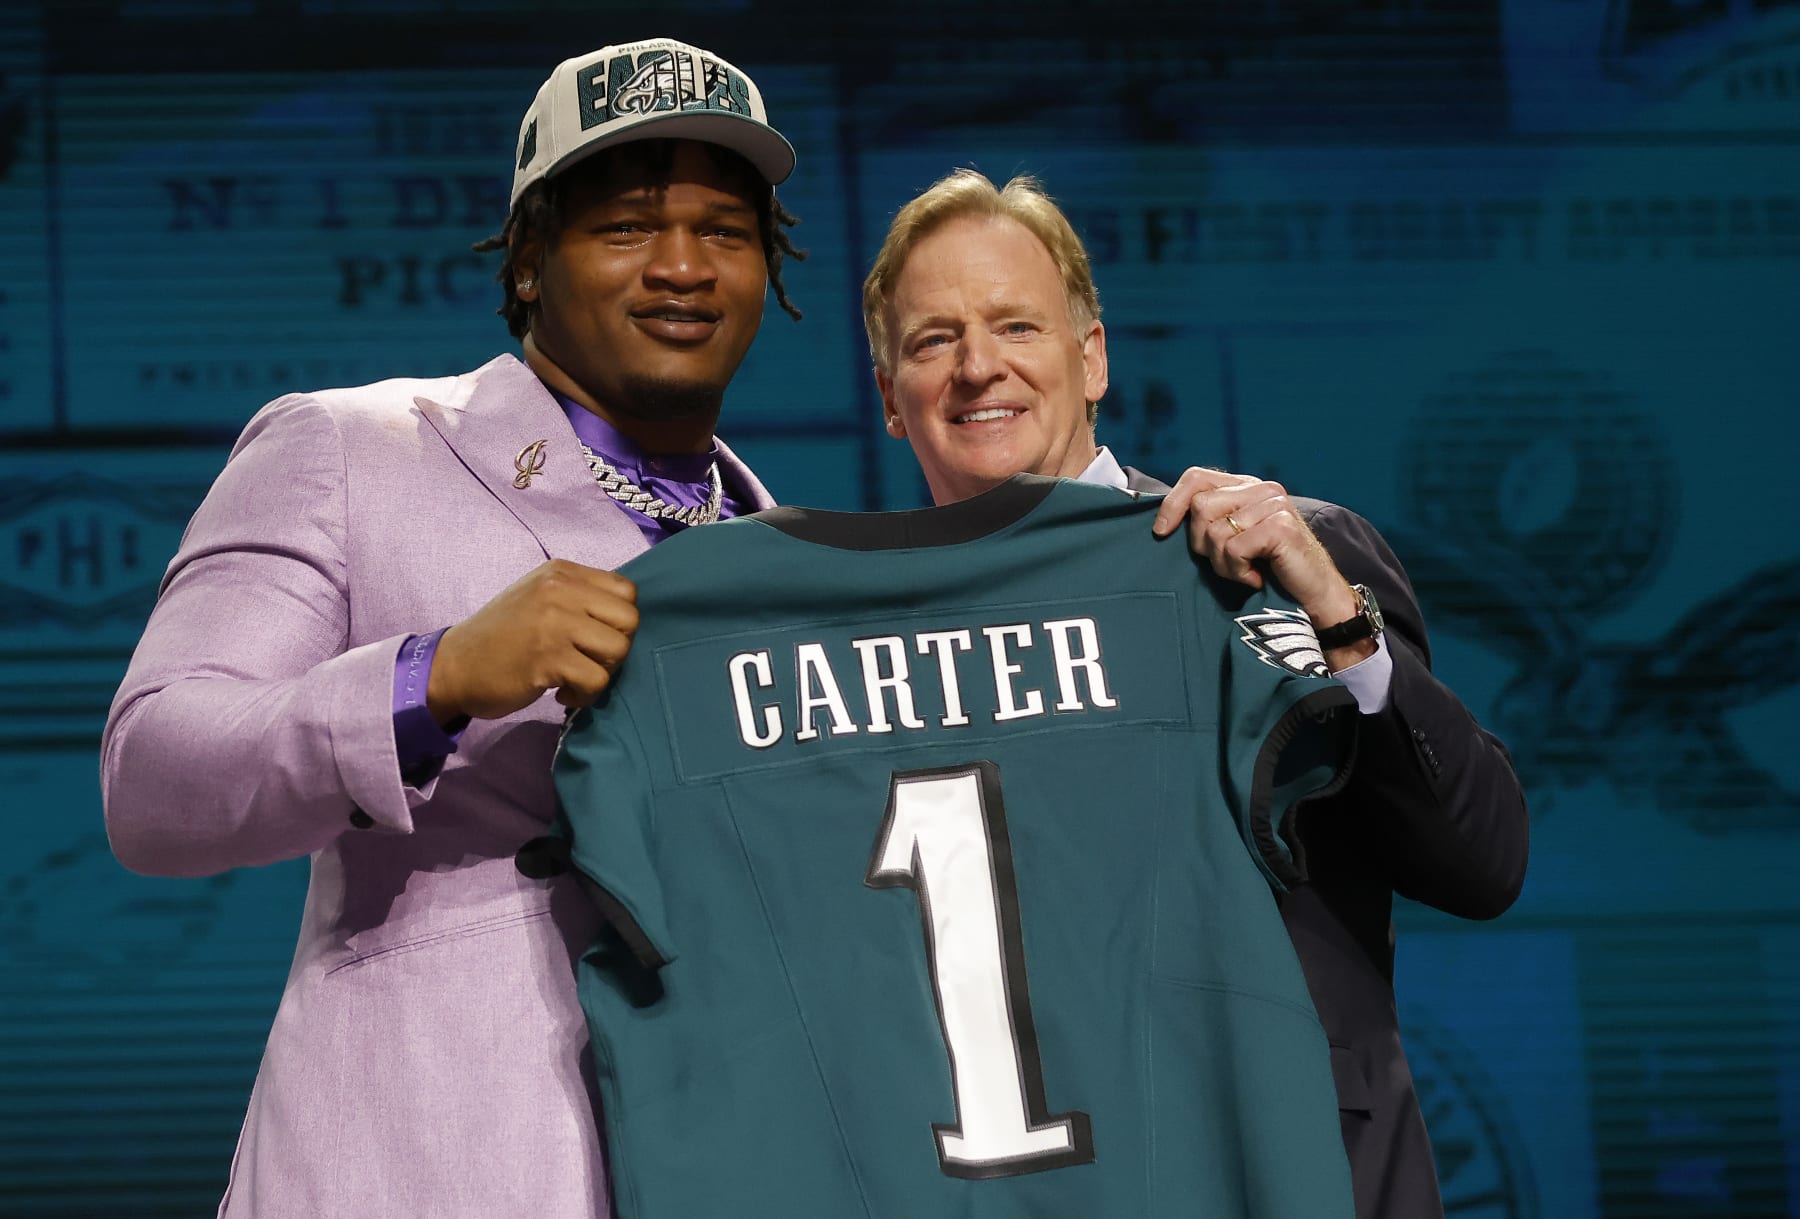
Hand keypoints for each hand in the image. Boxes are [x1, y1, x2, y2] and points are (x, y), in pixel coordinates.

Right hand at [428, 559, 639, 721]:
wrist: (454, 666)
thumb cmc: (501, 636)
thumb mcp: (538, 597)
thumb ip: (577, 596)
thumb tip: (623, 616)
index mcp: (561, 573)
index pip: (626, 591)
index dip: (619, 621)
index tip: (595, 638)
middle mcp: (560, 590)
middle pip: (630, 620)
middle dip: (617, 649)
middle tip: (589, 661)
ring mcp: (554, 623)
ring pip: (618, 650)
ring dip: (602, 674)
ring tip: (575, 679)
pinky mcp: (547, 658)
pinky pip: (596, 681)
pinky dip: (584, 696)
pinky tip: (562, 693)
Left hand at [1152, 466, 1372, 666]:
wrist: (1313, 597)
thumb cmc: (1268, 571)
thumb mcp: (1232, 540)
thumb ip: (1209, 521)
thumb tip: (1162, 521)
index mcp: (1246, 486)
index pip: (1196, 477)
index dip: (1172, 504)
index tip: (1161, 532)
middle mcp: (1261, 488)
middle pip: (1200, 507)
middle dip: (1203, 545)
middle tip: (1228, 563)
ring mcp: (1274, 504)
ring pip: (1215, 531)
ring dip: (1223, 564)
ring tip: (1245, 571)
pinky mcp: (1281, 525)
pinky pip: (1234, 548)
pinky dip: (1238, 571)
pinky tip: (1256, 577)